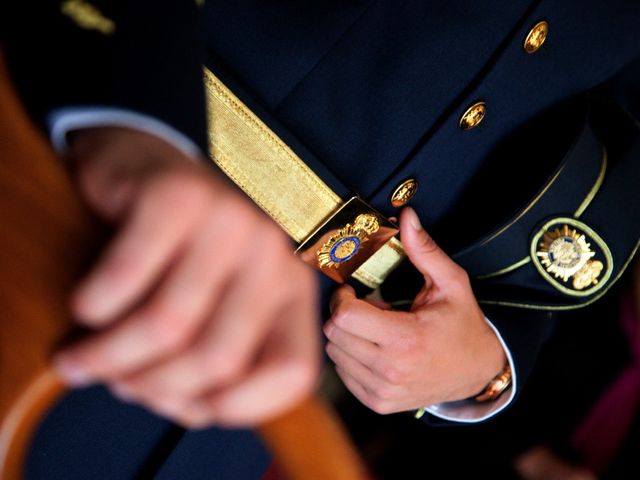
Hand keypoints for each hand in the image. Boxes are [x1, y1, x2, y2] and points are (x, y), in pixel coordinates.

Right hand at [54, 127, 319, 427]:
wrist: (145, 171)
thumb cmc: (176, 258)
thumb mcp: (209, 314)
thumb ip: (212, 368)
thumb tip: (195, 409)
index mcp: (290, 293)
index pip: (293, 374)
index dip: (242, 408)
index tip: (192, 407)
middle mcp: (273, 255)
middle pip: (219, 359)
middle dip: (151, 385)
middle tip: (113, 381)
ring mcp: (230, 220)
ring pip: (166, 325)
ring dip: (108, 354)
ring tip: (81, 356)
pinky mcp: (178, 195)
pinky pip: (126, 279)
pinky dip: (93, 304)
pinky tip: (85, 305)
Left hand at [323, 207, 504, 413]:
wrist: (478, 373)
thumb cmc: (463, 324)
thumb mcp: (451, 284)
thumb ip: (424, 250)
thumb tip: (406, 215)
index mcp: (406, 339)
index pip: (344, 316)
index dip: (343, 298)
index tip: (354, 292)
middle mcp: (391, 369)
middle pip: (334, 334)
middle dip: (340, 314)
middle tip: (361, 307)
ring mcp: (383, 391)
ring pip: (334, 354)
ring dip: (344, 336)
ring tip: (370, 329)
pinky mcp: (378, 403)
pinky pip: (342, 374)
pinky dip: (349, 357)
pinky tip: (371, 348)